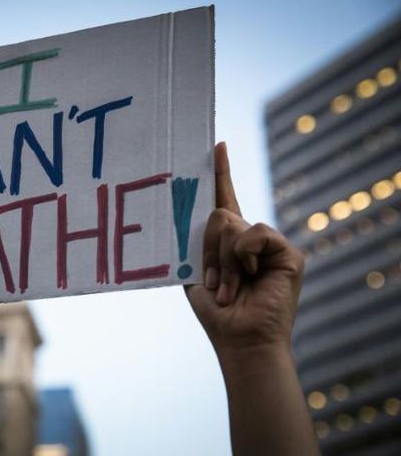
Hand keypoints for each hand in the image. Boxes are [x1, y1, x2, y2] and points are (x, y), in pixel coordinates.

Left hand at [186, 142, 304, 358]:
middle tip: (212, 281)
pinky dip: (243, 257)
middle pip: (218, 213)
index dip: (220, 173)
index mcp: (228, 242)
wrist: (240, 339)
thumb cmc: (216, 311)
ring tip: (230, 288)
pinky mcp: (288, 252)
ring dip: (222, 260)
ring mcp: (270, 244)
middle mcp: (250, 238)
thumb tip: (206, 214)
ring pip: (231, 223)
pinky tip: (250, 278)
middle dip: (207, 249)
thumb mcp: (196, 271)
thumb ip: (197, 241)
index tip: (216, 145)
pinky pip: (254, 234)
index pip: (224, 199)